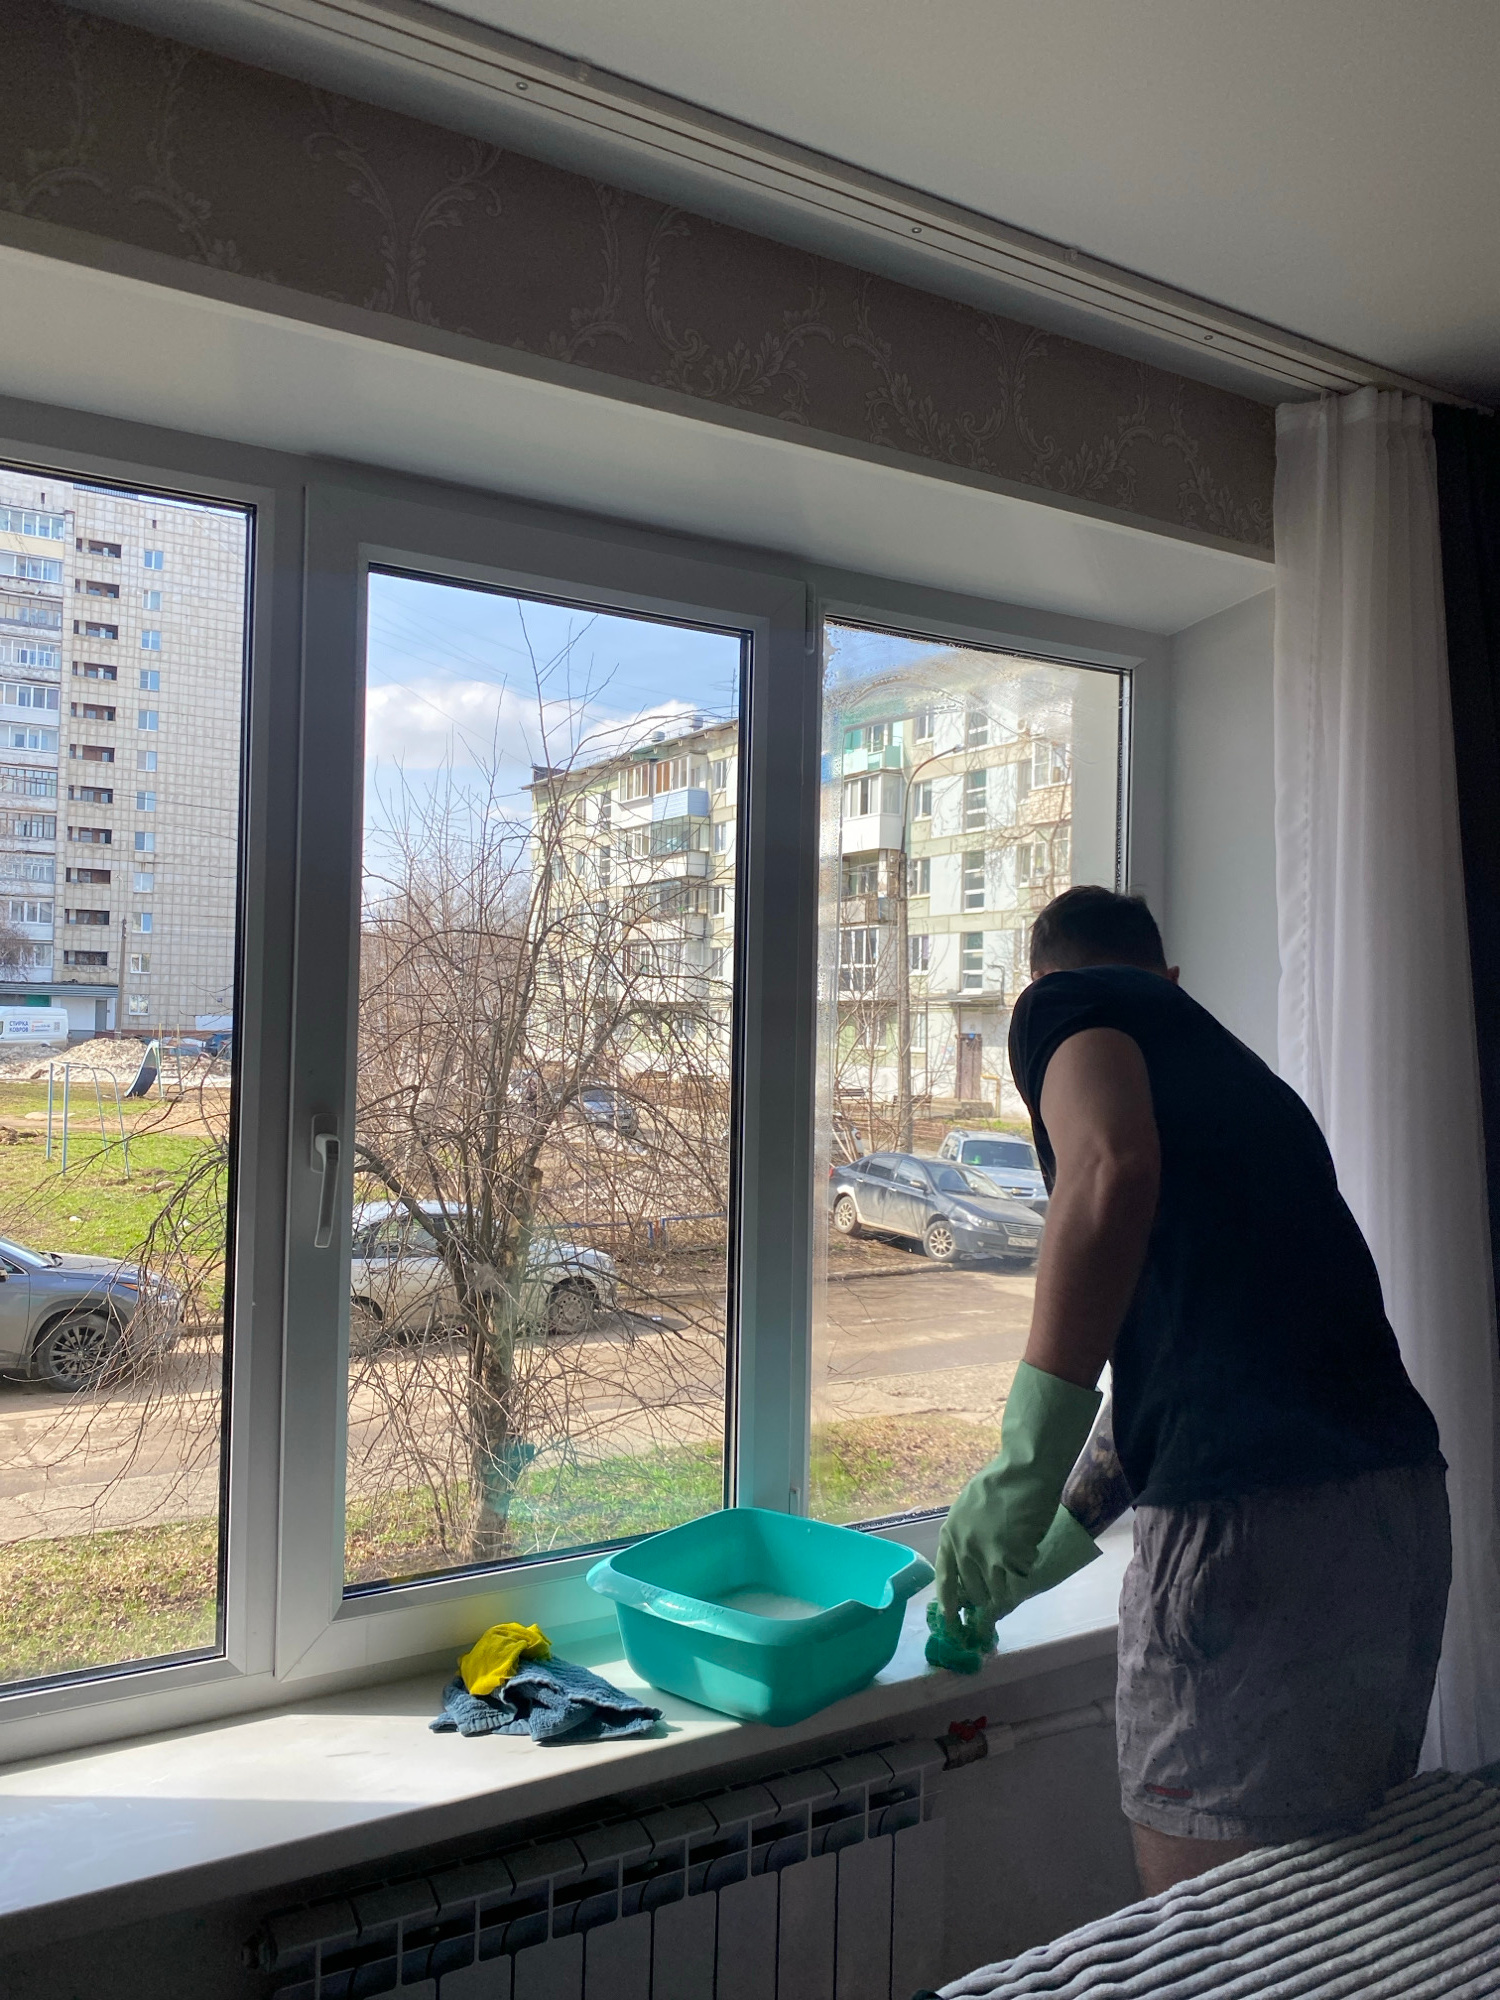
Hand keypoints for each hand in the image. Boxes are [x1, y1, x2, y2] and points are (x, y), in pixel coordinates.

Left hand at [936, 1473, 1031, 1640]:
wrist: (1024, 1471)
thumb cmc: (998, 1484)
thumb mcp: (968, 1509)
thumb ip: (965, 1536)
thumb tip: (969, 1564)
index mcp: (950, 1534)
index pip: (945, 1578)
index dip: (948, 1603)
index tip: (952, 1622)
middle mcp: (964, 1548)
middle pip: (974, 1591)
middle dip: (987, 1593)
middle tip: (1001, 1582)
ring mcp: (988, 1555)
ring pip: (998, 1589)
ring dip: (1009, 1579)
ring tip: (1018, 1556)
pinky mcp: (1011, 1557)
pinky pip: (1021, 1575)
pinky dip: (1028, 1564)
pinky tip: (1030, 1543)